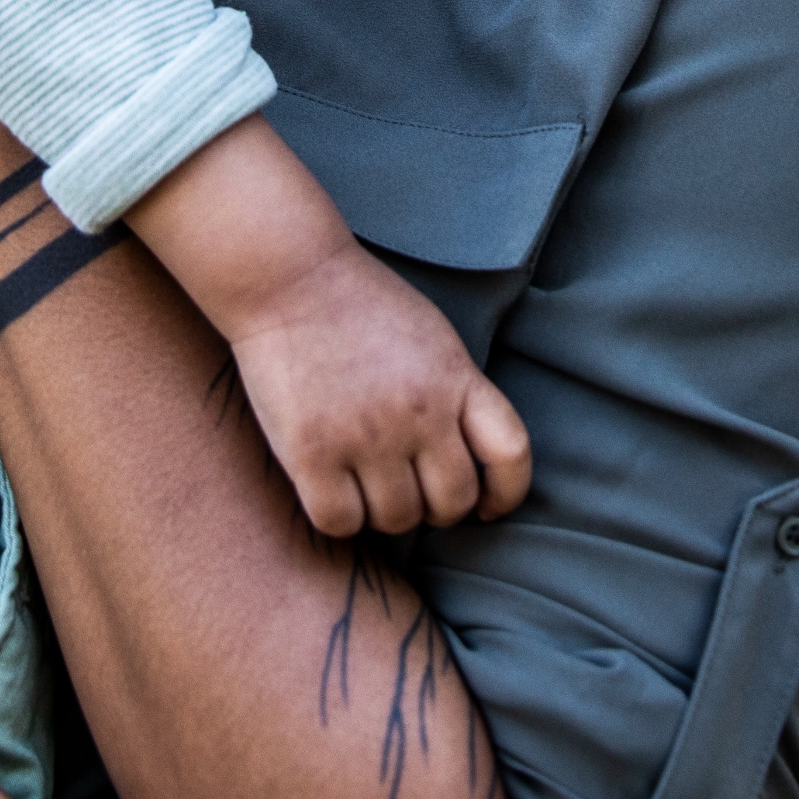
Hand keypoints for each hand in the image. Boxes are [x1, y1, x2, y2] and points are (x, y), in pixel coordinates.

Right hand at [228, 242, 535, 537]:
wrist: (288, 276)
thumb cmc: (359, 305)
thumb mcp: (433, 339)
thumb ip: (456, 394)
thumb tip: (468, 461)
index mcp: (456, 380)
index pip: (510, 455)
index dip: (505, 494)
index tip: (486, 505)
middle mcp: (420, 413)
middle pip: (452, 502)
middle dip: (435, 508)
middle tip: (409, 491)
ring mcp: (366, 435)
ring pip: (397, 520)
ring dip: (384, 512)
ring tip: (366, 483)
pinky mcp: (312, 453)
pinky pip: (340, 522)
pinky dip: (340, 516)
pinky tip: (332, 490)